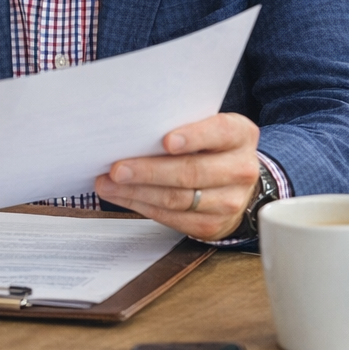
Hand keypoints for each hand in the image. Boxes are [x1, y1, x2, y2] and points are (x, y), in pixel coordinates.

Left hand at [94, 112, 260, 240]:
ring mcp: (230, 200)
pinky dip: (141, 206)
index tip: (166, 141)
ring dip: (136, 192)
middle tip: (118, 169)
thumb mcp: (204, 127)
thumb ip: (178, 125)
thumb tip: (132, 131)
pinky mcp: (212, 224)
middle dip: (149, 171)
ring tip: (108, 184)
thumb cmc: (208, 147)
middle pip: (192, 172)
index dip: (194, 137)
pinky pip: (171, 217)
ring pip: (177, 198)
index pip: (220, 132)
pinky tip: (122, 196)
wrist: (233, 182)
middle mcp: (240, 169)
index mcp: (239, 135)